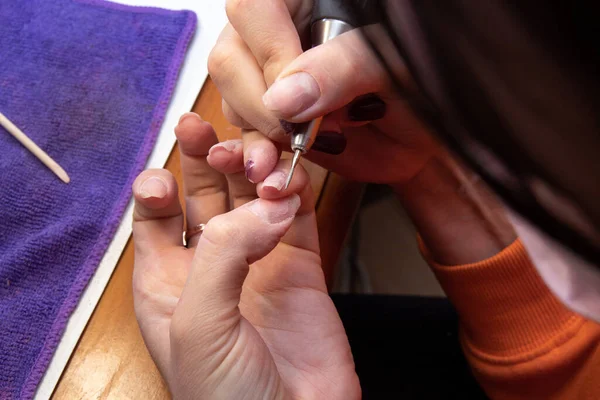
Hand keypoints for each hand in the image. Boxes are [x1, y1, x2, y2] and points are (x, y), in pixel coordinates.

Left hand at [131, 113, 359, 398]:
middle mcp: (211, 266)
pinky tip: (289, 181)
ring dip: (253, 170)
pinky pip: (297, 215)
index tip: (168, 174)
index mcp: (167, 282)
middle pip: (204, 195)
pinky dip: (295, 192)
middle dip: (205, 160)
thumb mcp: (198, 323)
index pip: (153, 217)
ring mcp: (259, 262)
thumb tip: (264, 204)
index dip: (158, 186)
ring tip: (258, 159)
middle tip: (210, 133)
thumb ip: (221, 254)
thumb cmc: (228, 398)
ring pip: (252, 196)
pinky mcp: (301, 266)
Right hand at [209, 0, 438, 184]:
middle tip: (305, 129)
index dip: (268, 53)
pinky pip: (243, 133)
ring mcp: (270, 77)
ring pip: (230, 97)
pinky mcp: (270, 117)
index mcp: (308, 2)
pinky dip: (260, 154)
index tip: (297, 97)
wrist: (422, 138)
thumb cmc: (420, 88)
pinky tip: (280, 167)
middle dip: (262, 103)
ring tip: (315, 142)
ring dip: (263, 132)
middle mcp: (280, 33)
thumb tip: (282, 98)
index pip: (255, 9)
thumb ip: (341, 69)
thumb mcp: (391, 66)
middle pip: (230, 56)